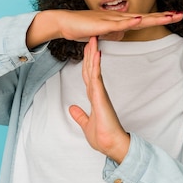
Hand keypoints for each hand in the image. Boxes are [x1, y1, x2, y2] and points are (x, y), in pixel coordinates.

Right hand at [27, 9, 182, 47]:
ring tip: (169, 16)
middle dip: (164, 16)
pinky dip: (130, 22)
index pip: (144, 19)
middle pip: (146, 17)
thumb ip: (114, 33)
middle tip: (181, 15)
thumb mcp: (103, 33)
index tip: (175, 16)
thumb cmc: (82, 27)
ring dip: (153, 18)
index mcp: (120, 21)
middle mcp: (119, 18)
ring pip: (136, 19)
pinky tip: (140, 19)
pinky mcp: (102, 24)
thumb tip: (123, 34)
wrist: (64, 23)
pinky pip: (118, 24)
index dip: (160, 18)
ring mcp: (111, 20)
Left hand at [68, 37, 129, 162]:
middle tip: (91, 37)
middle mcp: (97, 93)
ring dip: (93, 54)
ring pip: (94, 69)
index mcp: (94, 97)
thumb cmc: (102, 137)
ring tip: (94, 39)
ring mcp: (100, 94)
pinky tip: (96, 54)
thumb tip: (72, 108)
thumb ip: (80, 115)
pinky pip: (97, 78)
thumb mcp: (86, 124)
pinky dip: (96, 65)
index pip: (89, 75)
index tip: (87, 49)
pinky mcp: (101, 97)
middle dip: (90, 53)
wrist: (111, 145)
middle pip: (91, 68)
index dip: (87, 62)